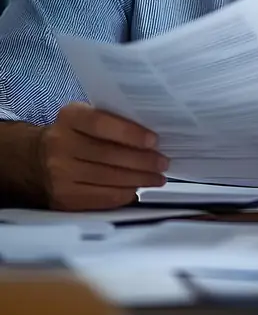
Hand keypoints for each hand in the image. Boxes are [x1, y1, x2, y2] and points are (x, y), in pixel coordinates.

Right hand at [37, 102, 168, 209]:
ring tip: (158, 178)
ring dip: (139, 179)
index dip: (130, 133)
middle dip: (142, 161)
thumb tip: (150, 139)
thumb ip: (111, 120)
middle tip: (163, 163)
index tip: (154, 141)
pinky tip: (138, 189)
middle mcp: (61, 145)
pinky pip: (102, 197)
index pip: (102, 124)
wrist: (36, 159)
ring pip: (109, 179)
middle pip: (109, 155)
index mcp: (70, 118)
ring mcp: (61, 174)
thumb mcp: (84, 116)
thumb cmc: (73, 134)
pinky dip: (125, 194)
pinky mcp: (64, 198)